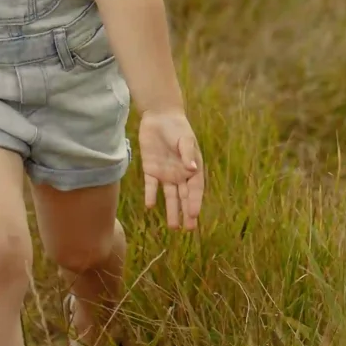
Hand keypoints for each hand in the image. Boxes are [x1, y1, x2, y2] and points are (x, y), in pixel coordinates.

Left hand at [135, 111, 203, 229]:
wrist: (159, 117)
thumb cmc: (177, 127)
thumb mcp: (185, 139)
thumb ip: (187, 154)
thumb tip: (192, 169)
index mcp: (192, 167)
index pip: (195, 188)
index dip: (195, 202)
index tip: (193, 215)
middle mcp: (180, 174)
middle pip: (184, 196)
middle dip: (186, 212)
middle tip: (188, 229)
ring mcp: (165, 173)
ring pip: (169, 196)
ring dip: (171, 210)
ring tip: (173, 226)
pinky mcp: (150, 170)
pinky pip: (151, 186)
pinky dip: (150, 195)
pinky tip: (150, 206)